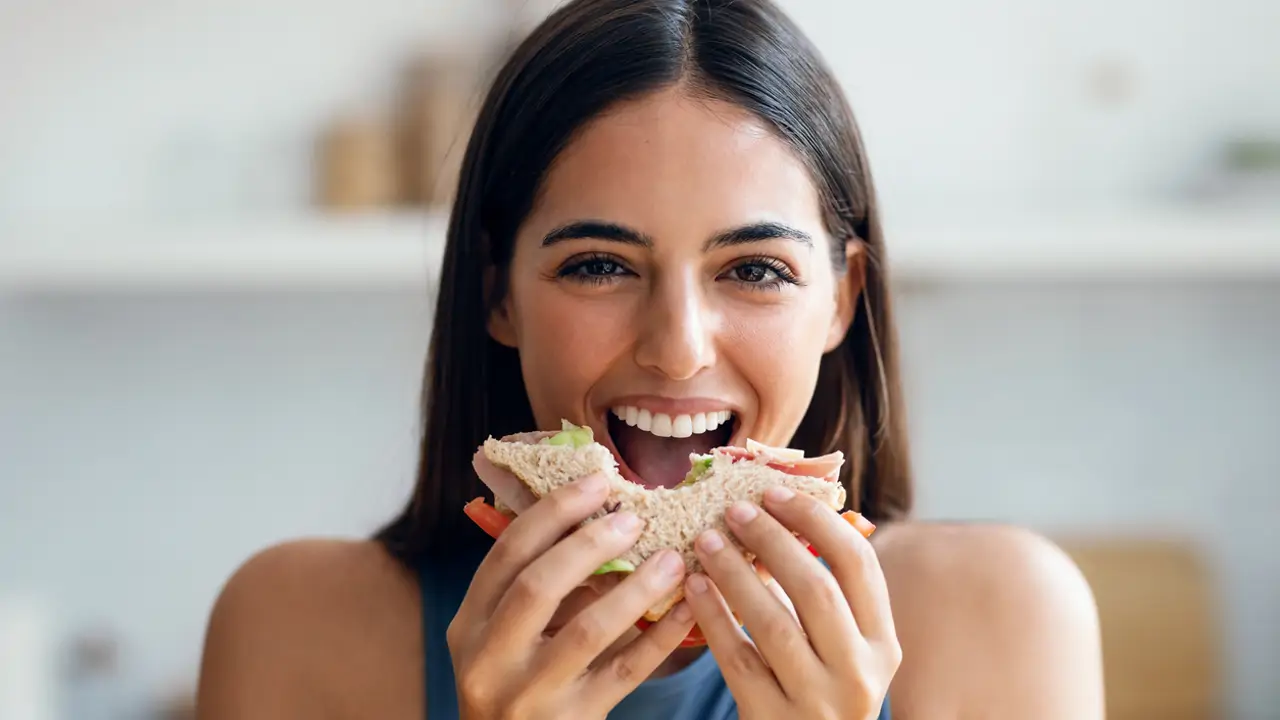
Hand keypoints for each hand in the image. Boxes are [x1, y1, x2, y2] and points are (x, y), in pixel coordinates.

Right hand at [447, 473, 694, 719]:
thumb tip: (600, 518)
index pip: (507, 552)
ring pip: (587, 630)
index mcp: (468, 625)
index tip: (597, 481)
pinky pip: (625, 672)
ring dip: (636, 588)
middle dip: (591, 544)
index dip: (553, 511)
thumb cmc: (516, 684)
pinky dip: (660, 635)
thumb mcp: (503, 637)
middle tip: (635, 518)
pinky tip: (687, 608)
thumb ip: (536, 587)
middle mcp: (489, 659)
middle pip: (539, 585)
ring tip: (672, 559)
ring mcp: (528, 695)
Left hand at [684, 486, 900, 719]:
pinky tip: (694, 587)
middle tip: (733, 510)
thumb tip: (783, 512)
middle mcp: (859, 673)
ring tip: (705, 540)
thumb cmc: (820, 690)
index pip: (858, 564)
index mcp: (882, 643)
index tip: (776, 493)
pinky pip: (737, 659)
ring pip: (773, 623)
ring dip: (735, 573)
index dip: (816, 521)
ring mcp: (817, 702)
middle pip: (815, 589)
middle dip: (771, 540)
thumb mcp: (844, 648)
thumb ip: (828, 594)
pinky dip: (714, 618)